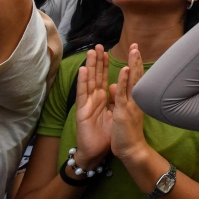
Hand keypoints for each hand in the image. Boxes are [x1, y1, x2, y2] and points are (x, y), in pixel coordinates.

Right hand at [74, 45, 112, 168]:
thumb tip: (116, 85)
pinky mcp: (82, 111)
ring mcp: (87, 103)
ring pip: (89, 81)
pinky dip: (84, 81)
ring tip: (91, 51)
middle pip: (96, 76)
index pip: (105, 78)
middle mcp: (94, 99)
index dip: (107, 65)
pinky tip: (84, 70)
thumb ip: (114, 99)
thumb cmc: (105, 134)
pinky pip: (83, 94)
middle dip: (98, 60)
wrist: (96, 153)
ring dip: (90, 66)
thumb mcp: (114, 113)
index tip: (110, 50)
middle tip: (99, 45)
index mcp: (103, 99)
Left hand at [109, 44, 147, 163]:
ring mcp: (130, 105)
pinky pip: (123, 94)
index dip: (134, 64)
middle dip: (135, 60)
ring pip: (131, 81)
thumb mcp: (122, 112)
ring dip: (132, 65)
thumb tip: (114, 85)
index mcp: (133, 100)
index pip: (134, 78)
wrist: (132, 150)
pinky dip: (123, 81)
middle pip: (135, 76)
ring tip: (133, 50)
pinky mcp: (123, 111)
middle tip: (136, 45)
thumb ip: (119, 97)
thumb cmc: (127, 133)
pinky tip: (124, 70)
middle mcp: (134, 100)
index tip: (135, 50)